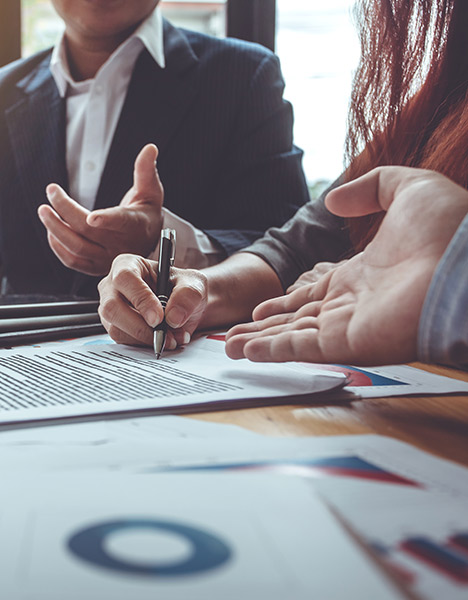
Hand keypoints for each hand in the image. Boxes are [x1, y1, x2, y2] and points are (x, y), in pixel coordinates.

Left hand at [38, 144, 163, 275]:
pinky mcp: (95, 267)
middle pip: (88, 231)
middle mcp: (120, 245)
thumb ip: (146, 170)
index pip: (121, 222)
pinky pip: (72, 261)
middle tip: (51, 191)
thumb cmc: (146, 213)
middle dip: (65, 210)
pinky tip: (50, 229)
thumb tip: (149, 148)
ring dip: (55, 229)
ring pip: (76, 248)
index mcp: (135, 225)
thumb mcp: (151, 191)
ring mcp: (106, 259)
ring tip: (43, 211)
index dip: (106, 220)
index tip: (92, 216)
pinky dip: (57, 246)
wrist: (145, 243)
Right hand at [98, 253, 207, 349]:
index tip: (159, 318)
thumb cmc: (182, 288)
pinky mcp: (114, 326)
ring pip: (115, 328)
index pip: (125, 278)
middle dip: (139, 326)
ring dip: (145, 338)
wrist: (182, 306)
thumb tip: (173, 318)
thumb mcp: (194, 284)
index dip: (141, 299)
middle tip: (163, 335)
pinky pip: (122, 340)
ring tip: (170, 337)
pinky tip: (161, 339)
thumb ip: (188, 295)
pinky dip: (144, 344)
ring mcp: (110, 308)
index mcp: (128, 264)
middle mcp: (112, 286)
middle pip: (112, 307)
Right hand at [225, 166, 467, 364]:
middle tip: (232, 335)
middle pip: (296, 320)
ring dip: (259, 342)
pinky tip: (247, 351)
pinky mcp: (349, 343)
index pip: (313, 294)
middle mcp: (353, 305)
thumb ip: (371, 188)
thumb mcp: (411, 188)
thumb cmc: (452, 230)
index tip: (260, 308)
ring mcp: (349, 326)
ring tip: (228, 346)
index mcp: (363, 275)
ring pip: (292, 336)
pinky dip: (272, 351)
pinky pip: (302, 348)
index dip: (285, 302)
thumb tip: (333, 199)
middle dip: (263, 328)